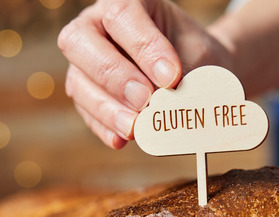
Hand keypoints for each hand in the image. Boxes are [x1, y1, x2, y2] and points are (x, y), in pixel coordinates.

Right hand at [58, 0, 231, 148]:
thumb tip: (169, 104)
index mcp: (127, 2)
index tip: (171, 77)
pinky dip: (104, 127)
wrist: (196, 72)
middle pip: (81, 42)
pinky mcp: (86, 93)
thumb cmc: (195, 56)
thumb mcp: (199, 56)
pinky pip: (86, 111)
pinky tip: (121, 140)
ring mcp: (85, 61)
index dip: (144, 47)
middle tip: (145, 100)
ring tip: (135, 128)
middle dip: (114, 75)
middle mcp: (96, 26)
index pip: (122, 15)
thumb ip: (184, 74)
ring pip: (79, 82)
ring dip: (106, 108)